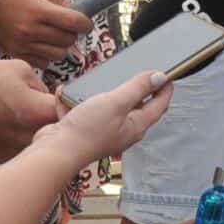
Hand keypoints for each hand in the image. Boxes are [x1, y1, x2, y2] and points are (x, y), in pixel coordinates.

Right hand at [0, 0, 86, 65]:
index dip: (85, 23)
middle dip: (72, 33)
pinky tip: (41, 43)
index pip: (73, 23)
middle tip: (67, 25)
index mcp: (39, 10)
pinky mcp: (13, 52)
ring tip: (53, 35)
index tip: (86, 22)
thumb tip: (73, 10)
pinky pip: (41, 62)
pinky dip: (46, 55)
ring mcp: (22, 44)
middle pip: (67, 41)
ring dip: (60, 46)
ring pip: (57, 55)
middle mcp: (31, 31)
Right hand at [0, 57, 61, 160]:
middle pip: (57, 132)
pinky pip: (21, 150)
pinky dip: (19, 141)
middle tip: (45, 109)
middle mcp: (31, 137)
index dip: (69, 103)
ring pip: (39, 144)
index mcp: (40, 113)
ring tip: (22, 119)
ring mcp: (16, 151)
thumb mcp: (19, 68)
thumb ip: (41, 85)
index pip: (71, 113)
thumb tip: (47, 96)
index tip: (63, 98)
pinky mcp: (2, 158)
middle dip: (55, 121)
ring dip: (38, 133)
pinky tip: (8, 128)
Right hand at [48, 70, 174, 163]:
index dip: (165, 88)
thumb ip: (138, 88)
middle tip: (139, 72)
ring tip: (99, 79)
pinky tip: (68, 94)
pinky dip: (76, 101)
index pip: (159, 105)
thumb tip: (160, 77)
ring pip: (108, 107)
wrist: (55, 152)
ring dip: (102, 93)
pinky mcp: (83, 130)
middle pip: (136, 106)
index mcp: (135, 126)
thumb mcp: (116, 102)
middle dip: (137, 89)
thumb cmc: (87, 131)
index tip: (168, 74)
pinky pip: (83, 111)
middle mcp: (122, 131)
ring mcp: (102, 131)